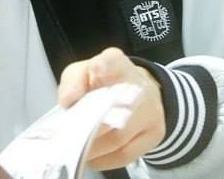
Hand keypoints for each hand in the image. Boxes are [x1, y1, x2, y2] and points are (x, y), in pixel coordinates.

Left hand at [58, 47, 165, 169]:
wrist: (139, 90)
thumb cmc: (103, 83)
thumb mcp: (82, 73)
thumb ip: (72, 82)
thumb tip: (68, 100)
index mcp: (117, 64)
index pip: (113, 62)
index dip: (105, 66)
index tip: (97, 69)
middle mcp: (140, 85)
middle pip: (114, 108)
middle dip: (88, 125)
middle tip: (69, 135)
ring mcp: (151, 111)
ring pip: (118, 137)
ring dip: (92, 147)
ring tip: (75, 149)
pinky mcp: (155, 134)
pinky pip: (126, 154)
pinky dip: (104, 160)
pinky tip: (92, 157)